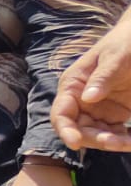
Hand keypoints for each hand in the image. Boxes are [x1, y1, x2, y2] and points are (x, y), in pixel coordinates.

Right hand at [53, 12, 130, 151]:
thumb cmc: (125, 42)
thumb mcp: (116, 56)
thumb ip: (103, 76)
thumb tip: (88, 98)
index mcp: (73, 86)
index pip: (61, 113)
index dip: (65, 130)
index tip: (76, 143)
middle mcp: (80, 102)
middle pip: (79, 129)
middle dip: (96, 139)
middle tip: (118, 142)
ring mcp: (97, 110)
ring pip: (96, 135)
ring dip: (111, 142)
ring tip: (130, 142)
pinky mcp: (114, 115)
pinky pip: (114, 133)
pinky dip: (123, 139)